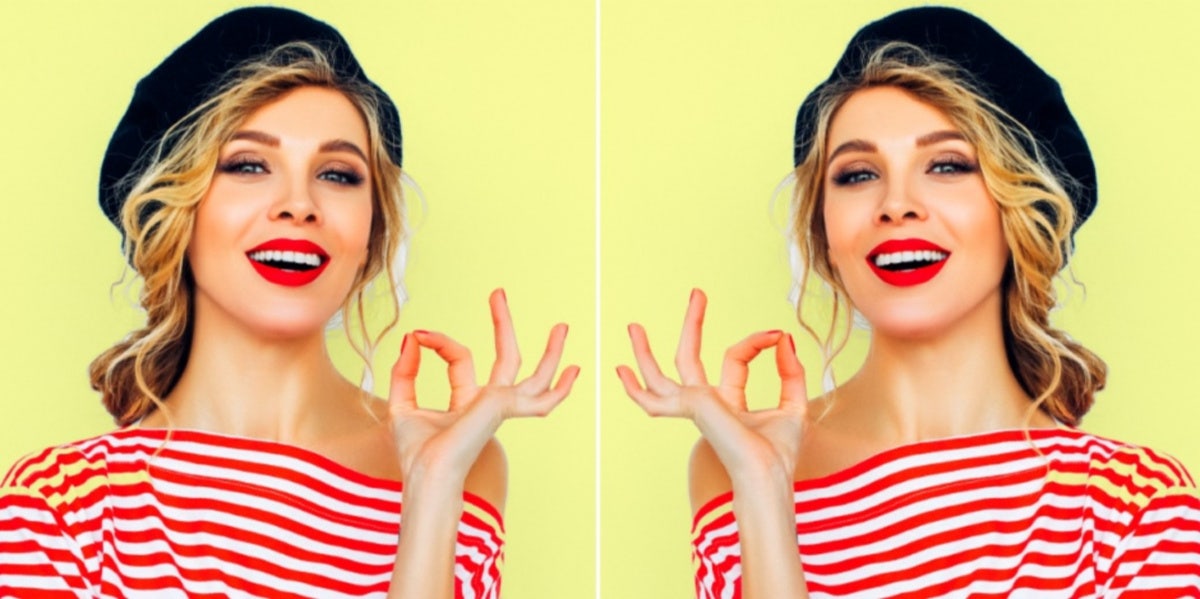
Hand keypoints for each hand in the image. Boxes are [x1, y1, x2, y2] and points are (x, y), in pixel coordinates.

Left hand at [388, 289, 579, 486]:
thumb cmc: (418, 456)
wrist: (428, 476)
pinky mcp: (505, 409)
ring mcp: (501, 408)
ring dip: (550, 352)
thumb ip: (406, 372)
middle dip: (503, 324)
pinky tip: (574, 372)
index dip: (439, 343)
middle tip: (499, 293)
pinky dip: (558, 388)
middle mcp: (489, 405)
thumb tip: (411, 338)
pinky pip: (539, 398)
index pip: (461, 359)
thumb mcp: (403, 405)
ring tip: (562, 327)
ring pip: (534, 376)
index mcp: (468, 402)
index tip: (419, 334)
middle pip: (506, 359)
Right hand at [616, 289, 807, 480]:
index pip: (734, 359)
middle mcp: (706, 404)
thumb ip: (790, 371)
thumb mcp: (792, 404)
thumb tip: (783, 337)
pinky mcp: (690, 408)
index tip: (776, 334)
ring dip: (645, 352)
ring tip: (633, 328)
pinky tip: (621, 372)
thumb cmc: (779, 454)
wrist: (767, 474)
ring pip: (660, 377)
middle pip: (689, 359)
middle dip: (692, 324)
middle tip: (696, 293)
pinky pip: (657, 397)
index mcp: (727, 403)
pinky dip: (637, 387)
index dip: (756, 342)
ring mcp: (694, 408)